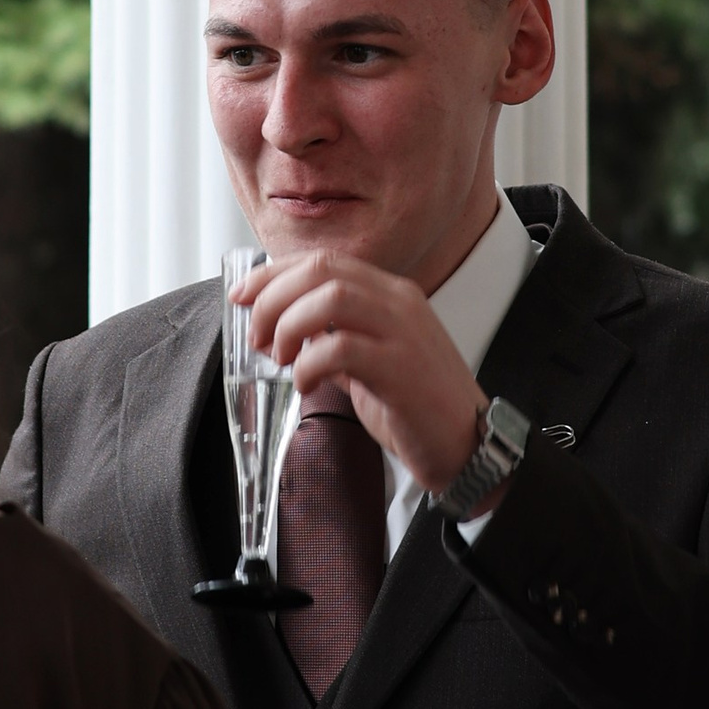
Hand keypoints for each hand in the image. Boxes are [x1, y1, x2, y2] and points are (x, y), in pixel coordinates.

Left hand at [242, 250, 487, 496]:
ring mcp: (403, 332)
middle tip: (256, 335)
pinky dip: (309, 363)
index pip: (323, 261)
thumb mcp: (367, 361)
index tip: (242, 296)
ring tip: (280, 357)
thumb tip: (281, 329)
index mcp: (389, 294)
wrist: (466, 447)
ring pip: (332, 298)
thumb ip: (333, 339)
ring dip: (289, 325)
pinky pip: (341, 348)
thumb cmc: (414, 406)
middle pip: (322, 270)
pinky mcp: (401, 368)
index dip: (273, 273)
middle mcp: (399, 302)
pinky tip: (304, 384)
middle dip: (273, 296)